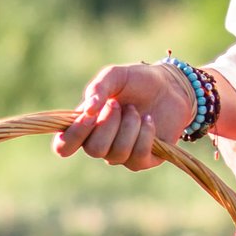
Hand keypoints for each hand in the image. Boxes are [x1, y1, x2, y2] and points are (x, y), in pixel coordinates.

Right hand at [53, 61, 195, 170]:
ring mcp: (122, 154)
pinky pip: (138, 156)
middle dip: (108, 124)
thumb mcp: (116, 76)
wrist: (170, 86)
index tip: (88, 116)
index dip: (72, 136)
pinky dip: (145, 134)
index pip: (64, 146)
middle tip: (119, 104)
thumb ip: (98, 88)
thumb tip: (87, 110)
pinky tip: (149, 119)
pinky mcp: (144, 159)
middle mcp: (101, 144)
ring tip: (135, 110)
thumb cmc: (137, 81)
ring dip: (129, 126)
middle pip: (93, 150)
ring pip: (117, 154)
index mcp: (86, 126)